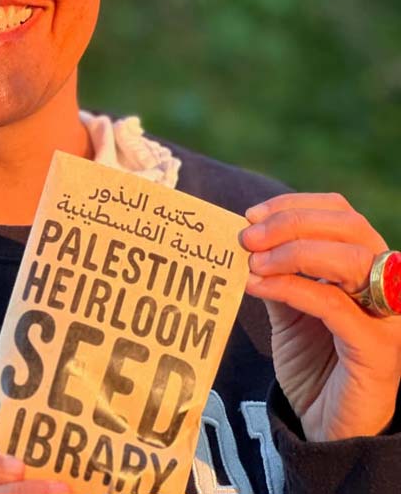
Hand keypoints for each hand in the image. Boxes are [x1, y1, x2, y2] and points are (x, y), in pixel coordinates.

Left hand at [240, 192, 400, 441]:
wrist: (328, 427)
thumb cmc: (313, 364)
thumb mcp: (289, 307)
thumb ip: (276, 271)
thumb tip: (246, 236)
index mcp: (368, 266)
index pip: (342, 213)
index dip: (296, 205)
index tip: (252, 214)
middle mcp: (387, 284)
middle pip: (350, 227)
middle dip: (292, 223)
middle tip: (248, 236)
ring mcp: (388, 317)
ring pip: (349, 259)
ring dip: (292, 253)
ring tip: (252, 262)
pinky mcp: (377, 350)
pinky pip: (333, 305)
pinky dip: (291, 288)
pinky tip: (257, 287)